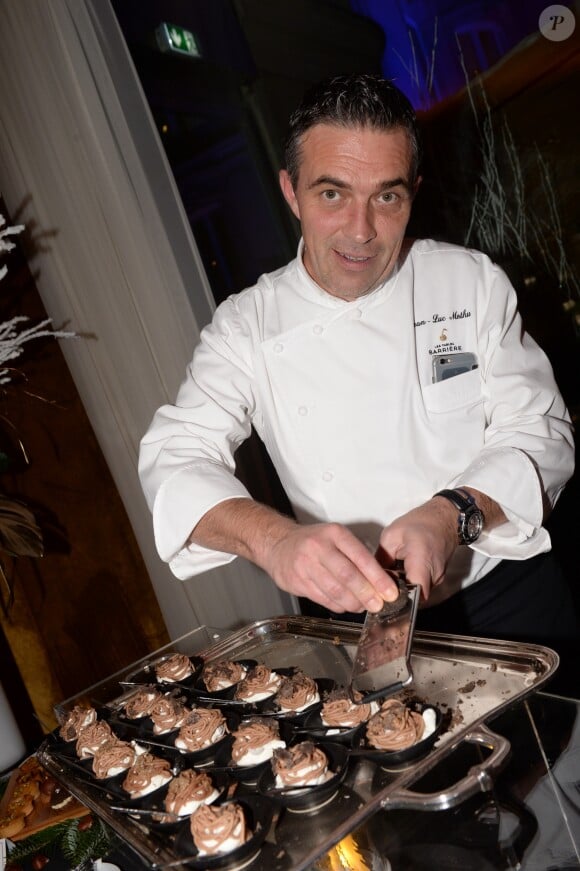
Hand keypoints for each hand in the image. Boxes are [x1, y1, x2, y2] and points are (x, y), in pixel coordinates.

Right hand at [261, 521, 398, 613]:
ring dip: (353, 603)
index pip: (361, 557)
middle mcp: (319, 547)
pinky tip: (345, 605)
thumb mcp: (335, 538)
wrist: (277, 543)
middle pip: (348, 575)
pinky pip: (322, 598)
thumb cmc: (313, 542)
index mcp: (335, 534)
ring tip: (363, 607)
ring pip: (335, 590)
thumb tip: (380, 581)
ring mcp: (305, 564)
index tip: (390, 592)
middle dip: (367, 594)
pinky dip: (338, 605)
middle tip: (378, 605)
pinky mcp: (297, 580)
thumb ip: (356, 556)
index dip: (378, 578)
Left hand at [377, 498, 457, 601]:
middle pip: (412, 597)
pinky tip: (402, 571)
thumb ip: (381, 560)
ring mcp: (437, 580)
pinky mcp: (436, 580)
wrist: (445, 519)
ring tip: (392, 573)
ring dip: (402, 588)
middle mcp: (433, 575)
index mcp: (421, 561)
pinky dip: (410, 583)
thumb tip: (371, 578)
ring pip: (416, 594)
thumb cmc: (419, 524)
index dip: (395, 598)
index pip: (412, 594)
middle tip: (382, 582)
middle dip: (395, 594)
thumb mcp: (391, 536)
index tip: (381, 593)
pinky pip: (420, 588)